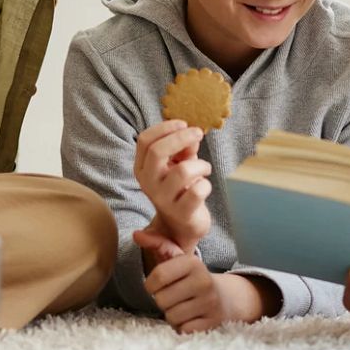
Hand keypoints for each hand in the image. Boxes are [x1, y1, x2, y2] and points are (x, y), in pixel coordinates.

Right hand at [132, 120, 211, 247]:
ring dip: (200, 164)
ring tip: (204, 168)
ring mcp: (163, 199)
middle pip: (157, 151)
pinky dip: (206, 184)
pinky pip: (197, 191)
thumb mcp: (178, 164)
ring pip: (183, 171)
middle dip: (181, 137)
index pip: (144, 141)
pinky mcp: (181, 213)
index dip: (165, 127)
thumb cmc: (180, 188)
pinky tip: (205, 186)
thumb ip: (183, 148)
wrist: (181, 225)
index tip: (183, 123)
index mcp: (142, 168)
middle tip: (198, 133)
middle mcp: (148, 183)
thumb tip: (192, 135)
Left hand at [135, 233, 269, 333]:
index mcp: (193, 263)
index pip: (158, 277)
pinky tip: (190, 318)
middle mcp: (204, 281)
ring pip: (171, 317)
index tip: (156, 286)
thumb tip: (136, 234)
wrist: (225, 297)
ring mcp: (210, 303)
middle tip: (173, 297)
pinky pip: (183, 330)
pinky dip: (182, 327)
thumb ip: (158, 244)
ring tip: (182, 307)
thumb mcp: (178, 259)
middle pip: (161, 300)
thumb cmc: (191, 277)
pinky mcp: (213, 322)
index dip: (150, 285)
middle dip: (162, 301)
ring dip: (172, 315)